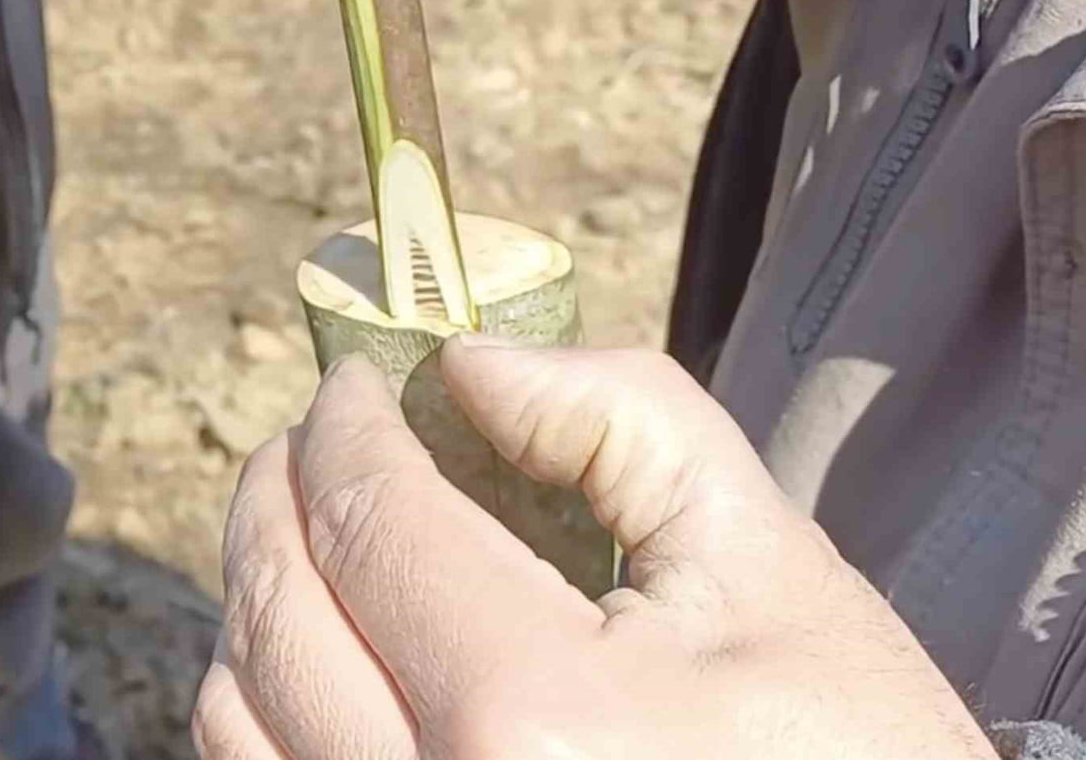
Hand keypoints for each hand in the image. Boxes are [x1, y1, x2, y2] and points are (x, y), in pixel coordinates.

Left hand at [194, 339, 997, 759]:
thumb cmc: (848, 745)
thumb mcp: (764, 557)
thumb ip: (620, 422)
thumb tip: (470, 364)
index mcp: (535, 719)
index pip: (378, 522)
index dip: (350, 428)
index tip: (357, 382)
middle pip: (281, 616)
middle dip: (282, 493)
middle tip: (320, 435)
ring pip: (237, 715)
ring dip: (262, 592)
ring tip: (318, 525)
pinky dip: (265, 696)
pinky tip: (326, 642)